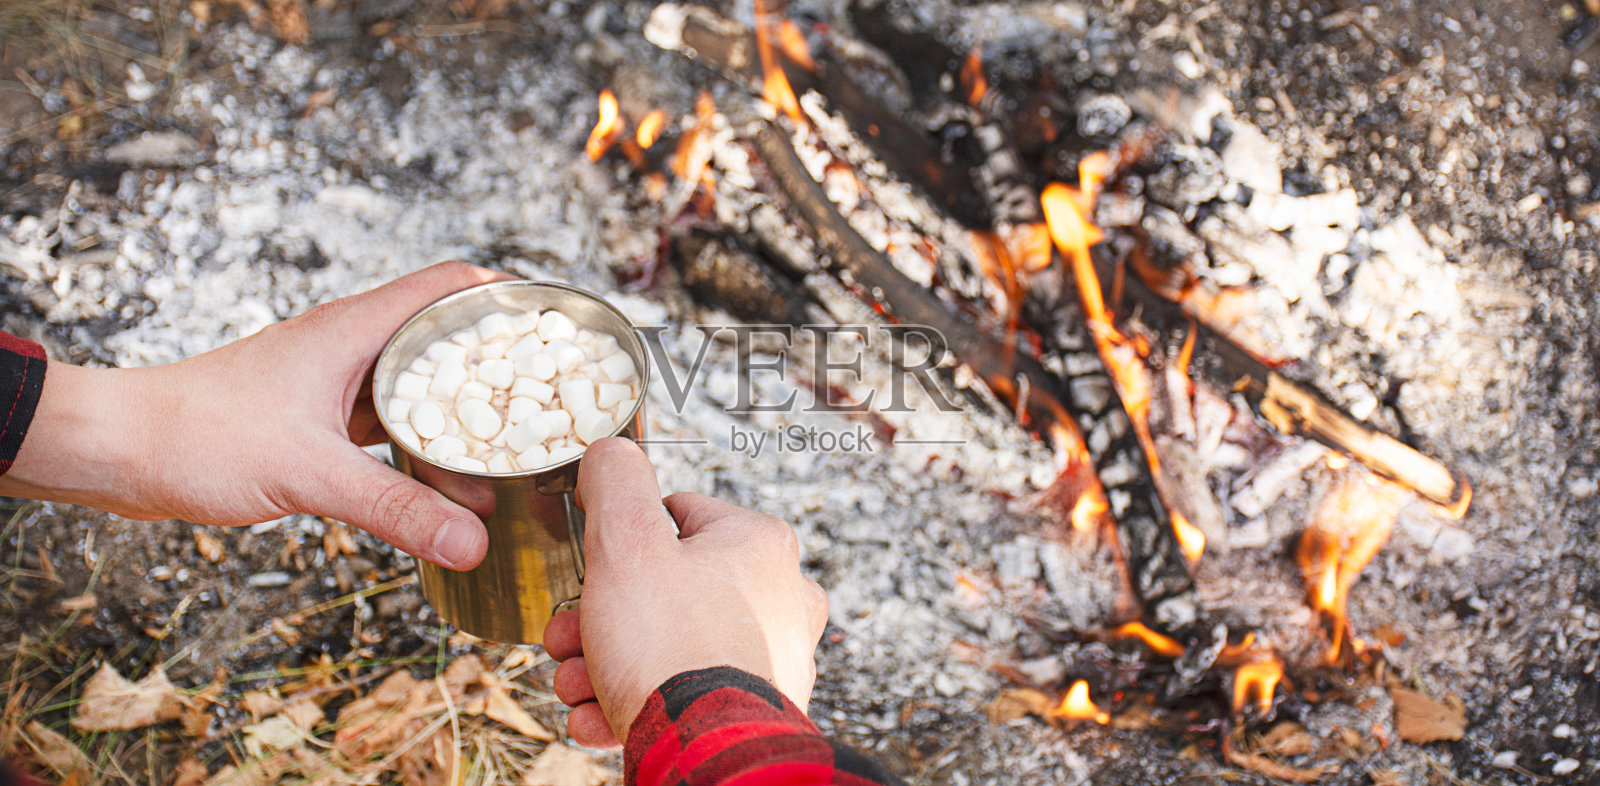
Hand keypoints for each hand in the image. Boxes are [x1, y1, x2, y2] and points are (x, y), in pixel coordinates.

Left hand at [0, 261, 512, 569]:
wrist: (120, 450)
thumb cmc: (200, 434)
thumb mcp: (311, 473)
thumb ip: (395, 510)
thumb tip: (473, 541)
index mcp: (355, 331)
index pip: (449, 286)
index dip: (508, 297)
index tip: (559, 325)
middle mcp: (350, 348)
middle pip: (444, 339)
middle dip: (499, 368)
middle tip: (554, 398)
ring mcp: (332, 383)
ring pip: (417, 389)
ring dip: (460, 418)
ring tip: (513, 453)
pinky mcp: (316, 420)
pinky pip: (387, 427)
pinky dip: (421, 450)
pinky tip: (447, 485)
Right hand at [543, 438, 828, 747]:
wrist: (706, 752)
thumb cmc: (671, 646)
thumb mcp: (626, 543)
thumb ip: (615, 484)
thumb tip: (610, 452)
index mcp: (758, 545)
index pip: (677, 516)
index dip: (619, 542)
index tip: (589, 569)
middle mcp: (778, 598)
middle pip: (665, 590)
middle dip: (599, 617)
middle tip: (566, 637)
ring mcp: (770, 660)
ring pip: (667, 647)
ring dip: (604, 663)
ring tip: (574, 684)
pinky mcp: (753, 711)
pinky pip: (683, 695)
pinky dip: (633, 703)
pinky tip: (596, 718)